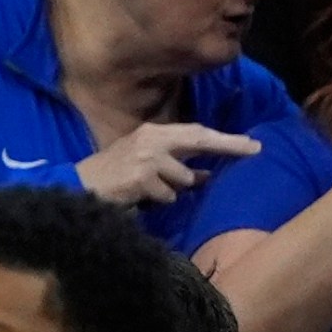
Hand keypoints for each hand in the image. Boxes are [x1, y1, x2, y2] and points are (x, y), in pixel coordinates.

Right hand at [74, 121, 259, 206]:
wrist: (77, 186)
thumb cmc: (112, 176)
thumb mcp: (144, 164)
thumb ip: (174, 165)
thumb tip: (205, 175)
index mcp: (153, 132)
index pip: (196, 132)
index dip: (225, 139)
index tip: (251, 144)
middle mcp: (153, 139)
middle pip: (200, 140)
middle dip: (229, 146)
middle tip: (255, 150)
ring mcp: (148, 158)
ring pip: (183, 177)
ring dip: (174, 188)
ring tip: (149, 190)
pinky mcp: (142, 177)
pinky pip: (167, 195)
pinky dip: (158, 200)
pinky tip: (140, 197)